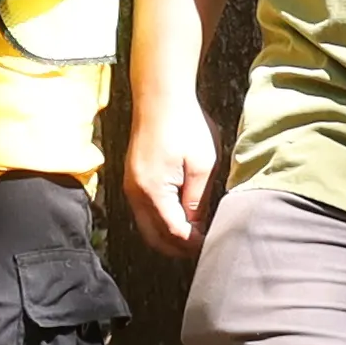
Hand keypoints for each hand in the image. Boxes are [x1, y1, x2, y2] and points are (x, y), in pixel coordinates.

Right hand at [119, 101, 222, 257]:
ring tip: (196, 235)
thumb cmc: (185, 126)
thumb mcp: (202, 166)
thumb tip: (198, 228)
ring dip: (169, 236)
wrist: (160, 97)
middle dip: (178, 248)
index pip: (174, 233)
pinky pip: (144, 211)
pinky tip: (181, 217)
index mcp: (153, 191)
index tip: (214, 244)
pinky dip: (161, 221)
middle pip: (154, 237)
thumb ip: (198, 201)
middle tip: (204, 247)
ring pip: (147, 226)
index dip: (194, 244)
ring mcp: (131, 186)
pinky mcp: (133, 178)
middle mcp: (135, 193)